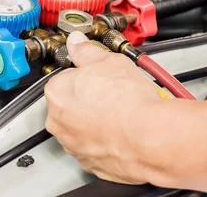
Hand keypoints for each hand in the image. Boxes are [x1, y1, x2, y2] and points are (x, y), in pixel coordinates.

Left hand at [44, 32, 161, 183]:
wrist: (150, 137)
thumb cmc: (128, 101)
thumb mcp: (108, 61)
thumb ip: (86, 51)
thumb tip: (77, 42)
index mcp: (56, 92)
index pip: (64, 78)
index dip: (84, 76)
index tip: (98, 77)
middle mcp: (58, 121)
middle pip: (69, 104)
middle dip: (87, 99)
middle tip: (112, 94)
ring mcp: (72, 145)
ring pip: (80, 128)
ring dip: (94, 121)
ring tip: (120, 113)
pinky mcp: (89, 163)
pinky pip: (93, 148)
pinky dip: (104, 141)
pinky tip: (121, 132)